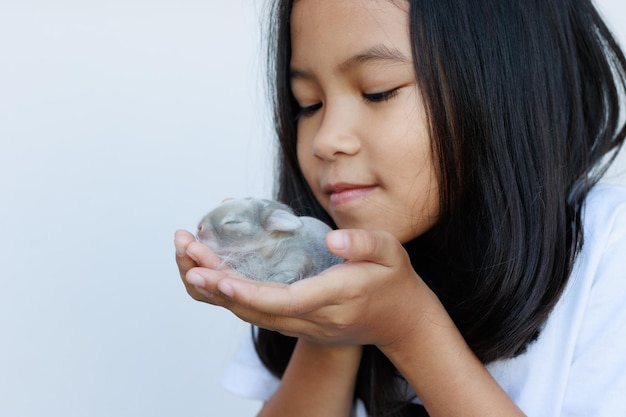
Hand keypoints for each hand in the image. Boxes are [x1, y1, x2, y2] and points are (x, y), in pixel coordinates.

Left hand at [181, 228, 439, 347]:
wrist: (401, 321)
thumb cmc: (393, 281)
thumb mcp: (391, 253)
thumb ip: (364, 244)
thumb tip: (333, 240)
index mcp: (335, 298)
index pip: (286, 301)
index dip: (250, 293)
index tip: (219, 280)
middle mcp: (314, 319)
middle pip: (258, 310)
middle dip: (219, 287)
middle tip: (189, 258)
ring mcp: (304, 326)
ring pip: (253, 315)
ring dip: (219, 293)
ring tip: (190, 264)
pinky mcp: (298, 324)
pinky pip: (259, 314)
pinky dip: (232, 298)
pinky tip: (213, 279)